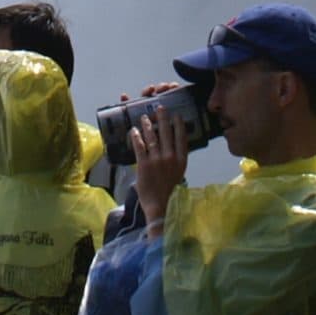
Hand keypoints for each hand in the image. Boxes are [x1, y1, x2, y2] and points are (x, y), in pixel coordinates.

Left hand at [132, 107, 189, 232]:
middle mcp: (170, 158)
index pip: (182, 139)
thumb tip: (172, 147)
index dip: (179, 125)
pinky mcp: (144, 164)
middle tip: (160, 108)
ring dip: (147, 125)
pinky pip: (140, 146)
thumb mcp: (178, 174)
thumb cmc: (169, 192)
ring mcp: (157, 160)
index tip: (177, 116)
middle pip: (167, 133)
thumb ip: (176, 160)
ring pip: (152, 137)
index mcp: (181, 161)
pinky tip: (133, 130)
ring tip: (144, 117)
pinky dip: (136, 136)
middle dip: (163, 118)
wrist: (159, 206)